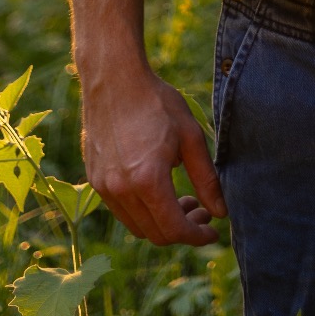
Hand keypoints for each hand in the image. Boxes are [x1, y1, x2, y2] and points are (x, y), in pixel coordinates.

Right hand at [80, 61, 225, 246]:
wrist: (113, 79)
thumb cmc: (155, 103)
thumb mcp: (190, 137)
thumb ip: (206, 180)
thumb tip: (220, 213)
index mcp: (147, 180)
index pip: (175, 229)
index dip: (197, 236)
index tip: (213, 231)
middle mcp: (121, 190)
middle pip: (156, 234)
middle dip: (182, 230)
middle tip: (200, 210)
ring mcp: (103, 186)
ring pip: (137, 227)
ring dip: (161, 223)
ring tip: (180, 200)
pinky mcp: (94, 179)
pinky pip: (121, 211)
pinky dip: (142, 212)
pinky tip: (156, 189)